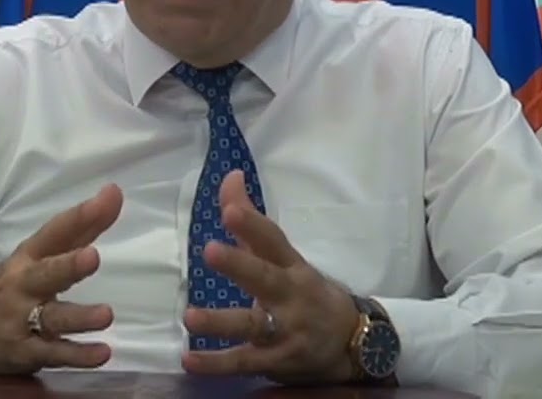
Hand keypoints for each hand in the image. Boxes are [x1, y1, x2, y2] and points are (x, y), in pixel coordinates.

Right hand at [0, 184, 123, 374]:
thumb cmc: (11, 286)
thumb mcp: (39, 255)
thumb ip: (80, 228)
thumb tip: (115, 193)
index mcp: (28, 257)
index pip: (54, 233)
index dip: (80, 216)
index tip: (108, 198)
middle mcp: (22, 286)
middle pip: (45, 274)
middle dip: (68, 266)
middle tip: (92, 257)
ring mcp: (21, 321)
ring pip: (51, 318)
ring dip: (79, 316)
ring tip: (106, 314)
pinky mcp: (25, 353)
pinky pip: (53, 354)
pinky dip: (77, 356)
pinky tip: (101, 353)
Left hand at [181, 170, 360, 383]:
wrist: (352, 344)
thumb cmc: (306, 293)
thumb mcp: (284, 259)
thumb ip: (251, 223)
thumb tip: (229, 177)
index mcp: (293, 267)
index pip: (274, 241)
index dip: (253, 225)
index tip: (230, 209)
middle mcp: (291, 296)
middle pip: (266, 279)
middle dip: (240, 265)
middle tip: (210, 251)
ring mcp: (286, 331)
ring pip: (254, 326)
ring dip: (221, 322)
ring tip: (190, 317)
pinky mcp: (277, 361)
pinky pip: (245, 362)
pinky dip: (217, 364)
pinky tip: (189, 359)